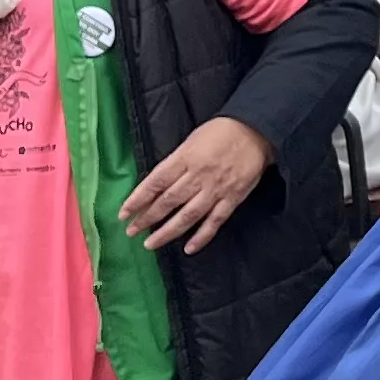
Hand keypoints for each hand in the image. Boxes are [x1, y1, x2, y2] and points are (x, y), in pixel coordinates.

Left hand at [122, 117, 275, 252]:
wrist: (256, 131)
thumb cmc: (220, 131)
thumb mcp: (192, 140)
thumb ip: (176, 162)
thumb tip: (157, 185)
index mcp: (185, 158)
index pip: (156, 182)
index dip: (138, 199)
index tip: (124, 213)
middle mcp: (198, 176)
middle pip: (168, 201)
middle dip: (147, 218)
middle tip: (132, 231)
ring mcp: (216, 189)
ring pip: (188, 216)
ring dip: (167, 232)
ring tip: (151, 244)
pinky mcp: (232, 199)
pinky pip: (215, 221)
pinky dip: (202, 237)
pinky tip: (189, 248)